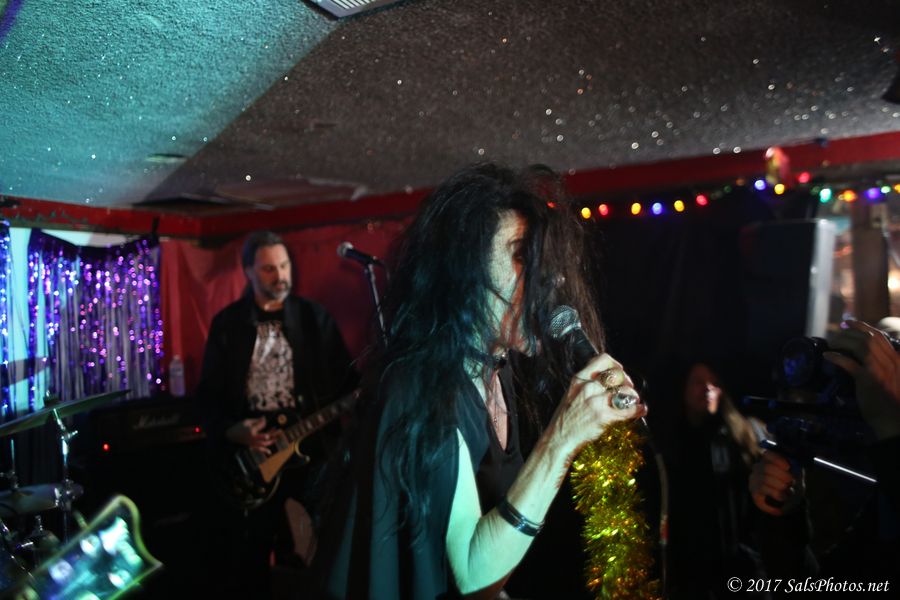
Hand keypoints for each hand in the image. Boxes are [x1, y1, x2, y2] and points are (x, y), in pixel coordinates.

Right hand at [225, 417, 280, 453]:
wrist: (230, 435)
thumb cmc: (239, 426)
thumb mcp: (247, 421)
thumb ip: (257, 421)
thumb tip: (265, 418)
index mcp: (251, 431)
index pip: (261, 428)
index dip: (266, 426)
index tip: (273, 426)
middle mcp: (252, 438)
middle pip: (265, 438)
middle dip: (273, 435)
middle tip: (279, 431)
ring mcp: (251, 443)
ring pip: (263, 444)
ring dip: (271, 441)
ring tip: (276, 437)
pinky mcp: (250, 446)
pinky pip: (258, 450)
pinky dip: (264, 451)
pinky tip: (269, 452)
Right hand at [549, 353, 646, 458]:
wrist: (558, 439)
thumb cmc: (565, 419)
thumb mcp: (571, 394)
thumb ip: (586, 384)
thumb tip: (606, 380)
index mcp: (579, 380)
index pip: (602, 360)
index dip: (615, 365)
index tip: (620, 371)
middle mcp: (588, 387)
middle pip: (617, 374)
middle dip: (627, 381)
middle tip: (628, 389)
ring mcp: (596, 402)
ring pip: (625, 390)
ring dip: (633, 396)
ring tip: (633, 402)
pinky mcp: (604, 417)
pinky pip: (628, 409)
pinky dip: (638, 409)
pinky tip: (641, 410)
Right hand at [749, 451, 799, 515]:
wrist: (787, 502)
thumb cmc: (791, 485)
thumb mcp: (796, 475)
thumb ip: (795, 468)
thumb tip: (794, 465)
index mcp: (768, 460)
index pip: (768, 454)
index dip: (777, 459)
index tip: (788, 467)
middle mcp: (758, 468)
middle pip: (767, 467)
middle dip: (782, 475)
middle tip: (790, 481)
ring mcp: (754, 479)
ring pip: (765, 479)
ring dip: (780, 485)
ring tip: (787, 490)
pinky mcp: (754, 491)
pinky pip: (763, 490)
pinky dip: (776, 494)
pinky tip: (783, 497)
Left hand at [824, 320, 899, 440]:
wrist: (893, 419)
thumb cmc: (890, 400)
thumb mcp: (893, 377)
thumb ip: (883, 364)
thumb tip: (865, 353)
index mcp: (897, 359)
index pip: (879, 336)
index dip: (862, 327)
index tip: (847, 323)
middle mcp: (891, 362)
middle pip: (868, 338)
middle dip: (849, 333)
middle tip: (836, 334)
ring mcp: (880, 370)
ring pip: (860, 346)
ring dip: (843, 342)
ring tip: (832, 345)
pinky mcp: (869, 380)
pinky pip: (850, 363)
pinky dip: (837, 357)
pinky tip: (827, 356)